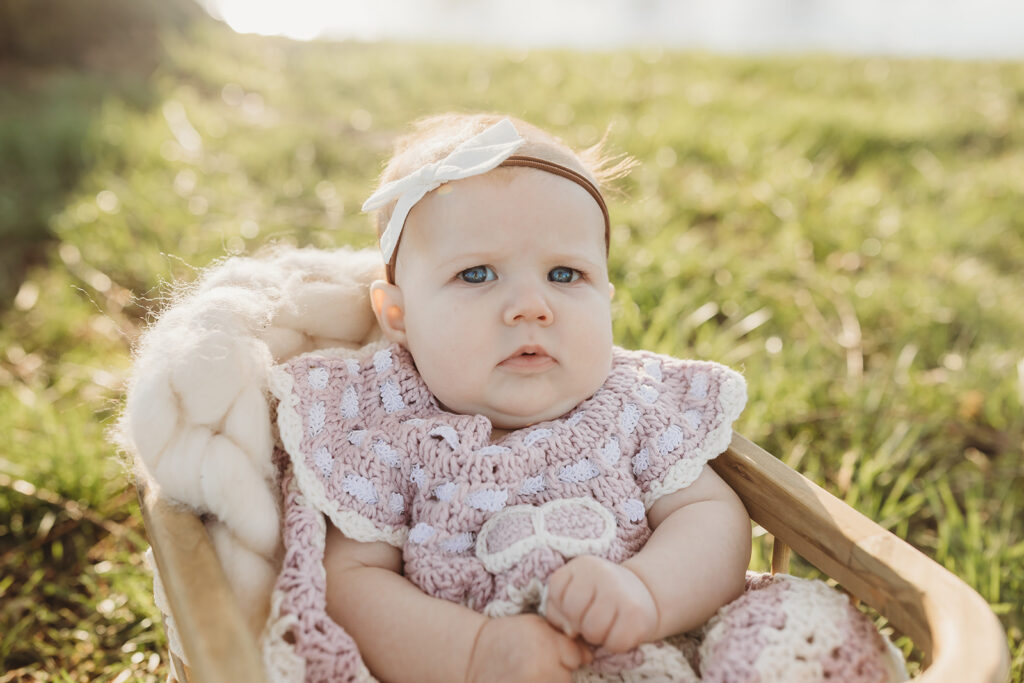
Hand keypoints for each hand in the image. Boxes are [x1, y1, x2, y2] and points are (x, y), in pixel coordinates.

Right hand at [465, 613, 590, 682]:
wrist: (474, 655)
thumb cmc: (507, 637)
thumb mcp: (535, 626)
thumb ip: (563, 638)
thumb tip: (588, 656)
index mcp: (546, 643)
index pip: (577, 656)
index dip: (567, 655)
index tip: (553, 652)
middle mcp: (542, 667)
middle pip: (568, 677)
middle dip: (559, 672)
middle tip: (538, 665)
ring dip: (549, 680)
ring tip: (531, 673)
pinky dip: (541, 682)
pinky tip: (526, 677)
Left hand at [544, 555, 658, 652]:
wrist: (645, 592)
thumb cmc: (601, 595)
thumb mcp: (576, 591)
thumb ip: (559, 609)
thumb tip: (570, 631)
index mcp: (583, 564)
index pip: (556, 591)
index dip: (562, 606)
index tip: (579, 604)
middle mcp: (602, 573)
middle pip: (573, 613)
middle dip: (579, 624)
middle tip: (593, 618)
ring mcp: (621, 592)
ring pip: (592, 631)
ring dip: (597, 637)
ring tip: (606, 625)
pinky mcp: (637, 614)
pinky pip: (615, 643)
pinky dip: (615, 644)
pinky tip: (620, 631)